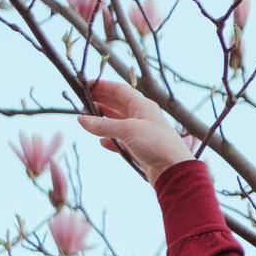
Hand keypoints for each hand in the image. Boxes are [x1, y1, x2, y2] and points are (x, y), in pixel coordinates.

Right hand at [75, 77, 196, 183]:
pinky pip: (122, 141)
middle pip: (118, 104)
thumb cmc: (157, 144)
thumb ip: (104, 125)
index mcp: (143, 106)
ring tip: (88, 119)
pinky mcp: (140, 149)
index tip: (85, 86)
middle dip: (101, 101)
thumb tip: (82, 119)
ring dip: (104, 120)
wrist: (174, 170)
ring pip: (119, 122)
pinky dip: (111, 140)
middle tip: (82, 101)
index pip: (120, 90)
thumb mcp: (128, 130)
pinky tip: (102, 142)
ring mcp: (142, 133)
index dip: (103, 86)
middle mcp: (143, 117)